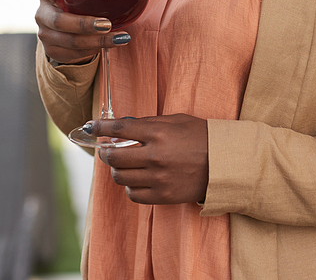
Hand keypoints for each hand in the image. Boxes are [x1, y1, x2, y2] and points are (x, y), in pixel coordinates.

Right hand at [35, 0, 124, 63]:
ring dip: (95, 41)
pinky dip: (93, 50)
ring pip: (69, 40)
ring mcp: (45, 33)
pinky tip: (109, 45)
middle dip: (84, 24)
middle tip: (107, 24)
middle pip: (59, 20)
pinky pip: (72, 53)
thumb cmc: (82, 4)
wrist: (67, 28)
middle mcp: (43, 12)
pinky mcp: (52, 50)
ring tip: (117, 38)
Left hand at [93, 114, 208, 204]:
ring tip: (123, 163)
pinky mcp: (162, 196)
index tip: (90, 126)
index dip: (101, 127)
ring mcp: (157, 178)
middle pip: (115, 156)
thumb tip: (123, 127)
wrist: (224, 163)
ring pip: (120, 176)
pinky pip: (133, 194)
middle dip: (105, 151)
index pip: (121, 128)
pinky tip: (136, 178)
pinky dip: (129, 186)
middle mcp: (155, 156)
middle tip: (106, 148)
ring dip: (117, 169)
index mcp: (159, 133)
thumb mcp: (176, 120)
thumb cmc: (200, 136)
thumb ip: (150, 123)